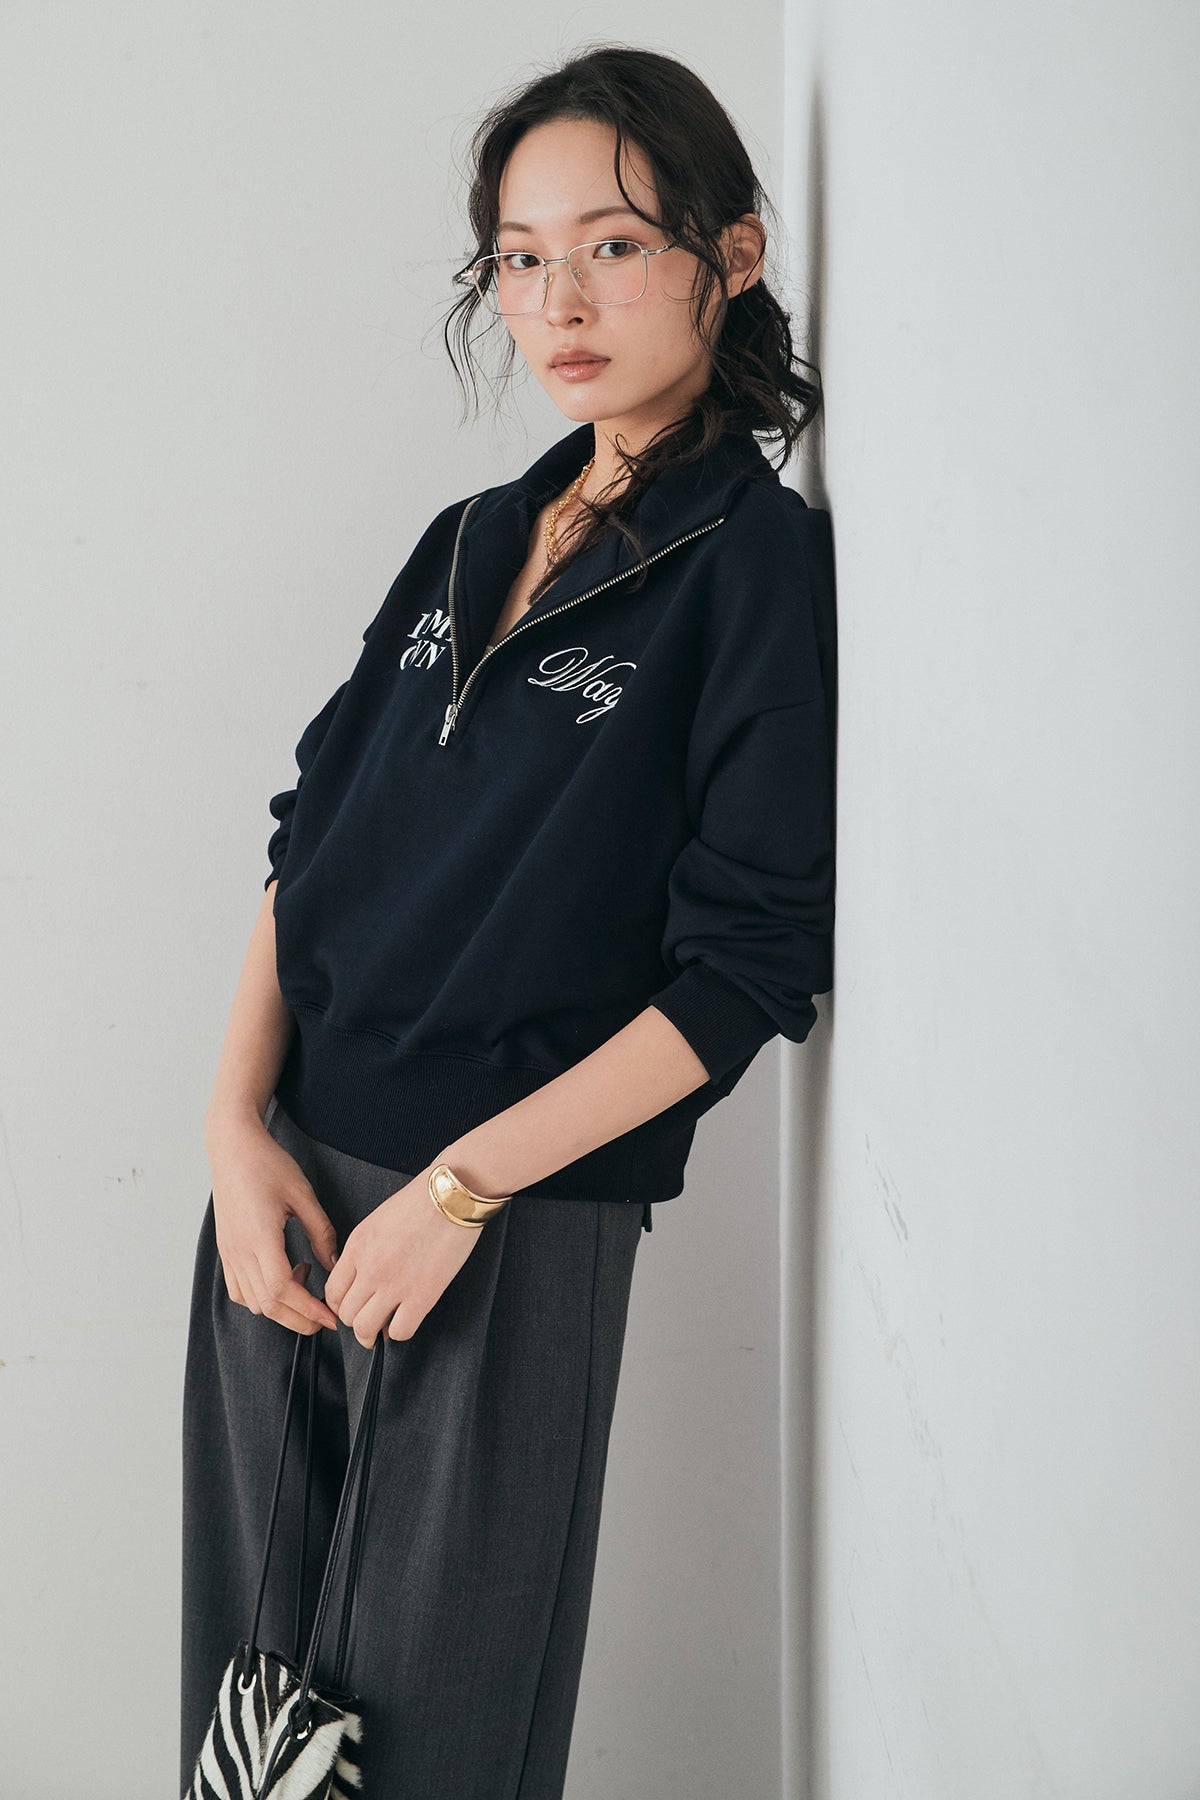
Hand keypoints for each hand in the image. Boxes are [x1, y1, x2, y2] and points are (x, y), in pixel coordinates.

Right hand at [207, 1111, 340, 1334]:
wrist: (232, 1147)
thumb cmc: (268, 1165)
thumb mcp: (303, 1194)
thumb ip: (321, 1232)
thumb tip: (334, 1264)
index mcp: (260, 1237)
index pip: (282, 1291)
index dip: (308, 1310)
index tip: (331, 1318)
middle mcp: (239, 1251)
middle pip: (267, 1305)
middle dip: (298, 1320)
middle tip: (325, 1319)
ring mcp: (229, 1252)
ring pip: (252, 1302)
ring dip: (280, 1307)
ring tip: (304, 1278)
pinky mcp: (226, 1250)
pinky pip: (238, 1289)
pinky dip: (260, 1297)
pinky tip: (281, 1276)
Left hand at [324, 1169, 485, 1346]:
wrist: (452, 1196)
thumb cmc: (421, 1202)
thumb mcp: (377, 1221)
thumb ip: (364, 1250)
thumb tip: (361, 1276)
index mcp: (357, 1246)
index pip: (333, 1291)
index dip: (340, 1305)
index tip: (351, 1307)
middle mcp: (370, 1268)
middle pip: (346, 1314)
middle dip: (355, 1321)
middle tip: (368, 1319)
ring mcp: (394, 1284)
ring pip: (366, 1328)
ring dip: (373, 1334)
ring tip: (382, 1330)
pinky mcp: (422, 1295)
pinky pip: (400, 1331)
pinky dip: (399, 1332)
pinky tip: (405, 1321)